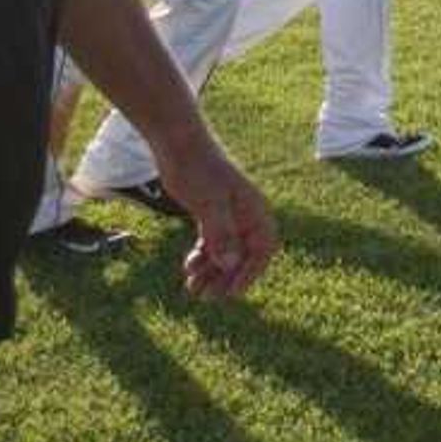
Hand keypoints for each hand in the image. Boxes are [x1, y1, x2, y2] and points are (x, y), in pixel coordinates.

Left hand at [150, 125, 278, 300]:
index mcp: (253, 210)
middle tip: (206, 298)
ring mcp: (228, 213)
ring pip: (226, 251)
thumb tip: (231, 264)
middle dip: (226, 278)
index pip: (263, 249)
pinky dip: (203, 256)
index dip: (251, 272)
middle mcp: (245, 213)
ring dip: (212, 271)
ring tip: (192, 289)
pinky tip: (188, 268)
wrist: (177, 143)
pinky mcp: (211, 211)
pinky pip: (213, 242)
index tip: (232, 292)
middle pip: (243, 255)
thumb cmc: (197, 169)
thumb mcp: (209, 204)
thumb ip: (221, 234)